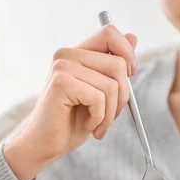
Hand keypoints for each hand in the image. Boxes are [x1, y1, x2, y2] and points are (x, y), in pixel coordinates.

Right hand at [4, 25, 137, 179]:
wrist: (46, 146)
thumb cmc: (71, 122)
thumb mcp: (102, 92)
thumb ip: (114, 65)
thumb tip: (133, 37)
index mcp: (77, 53)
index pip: (110, 33)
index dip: (127, 54)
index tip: (129, 76)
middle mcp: (67, 54)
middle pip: (118, 63)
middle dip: (123, 96)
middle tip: (111, 116)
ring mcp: (62, 66)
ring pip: (111, 85)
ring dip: (110, 113)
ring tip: (97, 125)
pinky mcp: (61, 83)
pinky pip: (98, 98)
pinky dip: (99, 118)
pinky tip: (87, 125)